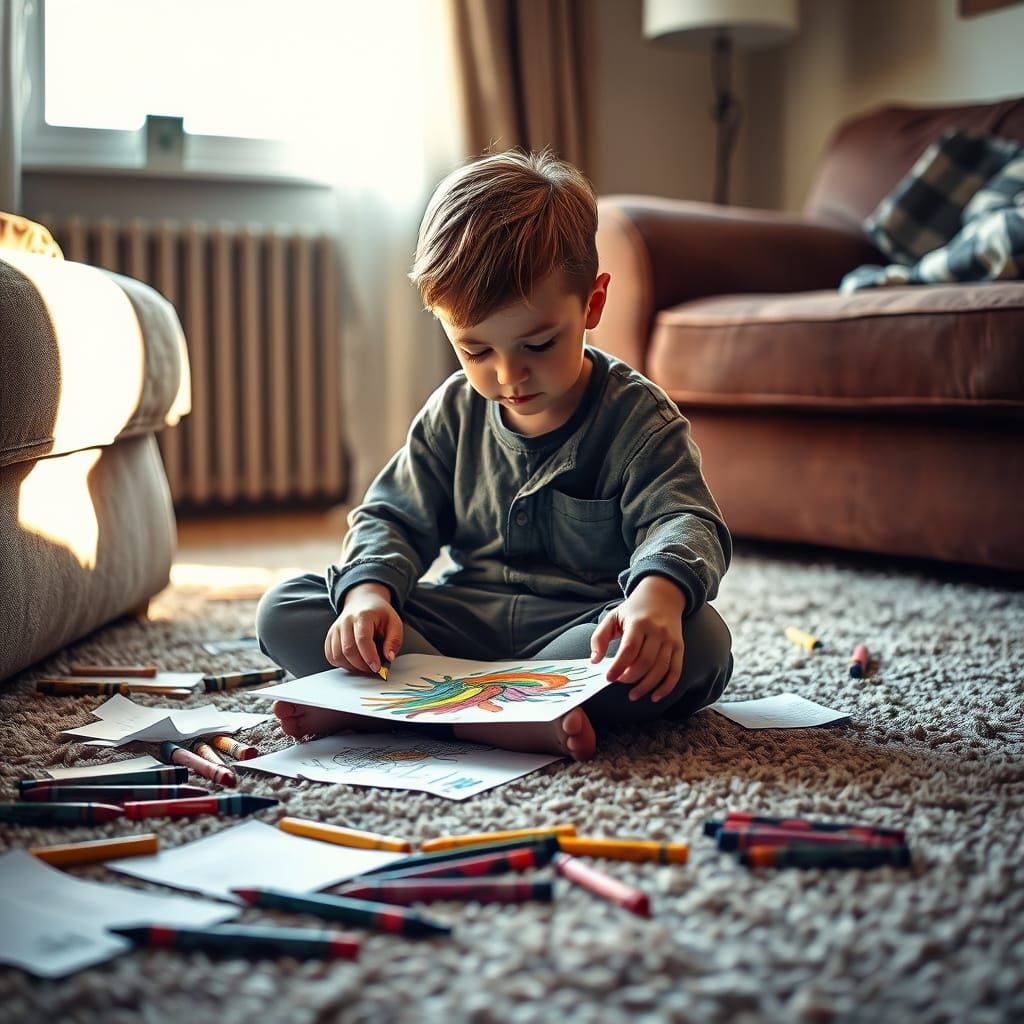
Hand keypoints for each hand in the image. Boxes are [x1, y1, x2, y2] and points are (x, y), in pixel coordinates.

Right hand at [325, 582, 402, 674]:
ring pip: (338, 655)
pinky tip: (353, 662)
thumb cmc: (379, 614)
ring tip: (364, 665)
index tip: (377, 668)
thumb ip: (394, 640)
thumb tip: (389, 658)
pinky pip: (331, 656)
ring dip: (352, 666)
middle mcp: (346, 621)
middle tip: (373, 668)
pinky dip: (342, 664)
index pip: (362, 639)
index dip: (369, 656)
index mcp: (363, 615)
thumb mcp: (394, 623)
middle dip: (362, 665)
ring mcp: (335, 629)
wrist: (363, 602)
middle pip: (348, 649)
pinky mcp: (330, 637)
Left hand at [590, 575, 686, 702]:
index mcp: (639, 623)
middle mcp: (657, 631)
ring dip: (647, 686)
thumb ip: (600, 637)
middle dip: (631, 678)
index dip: (618, 666)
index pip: (629, 649)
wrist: (663, 595)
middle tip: (619, 683)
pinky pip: (675, 671)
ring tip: (633, 695)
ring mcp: (670, 640)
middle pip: (645, 662)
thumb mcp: (613, 616)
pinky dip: (667, 687)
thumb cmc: (634, 609)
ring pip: (661, 669)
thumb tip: (595, 661)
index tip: (609, 678)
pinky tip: (655, 697)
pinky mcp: (680, 647)